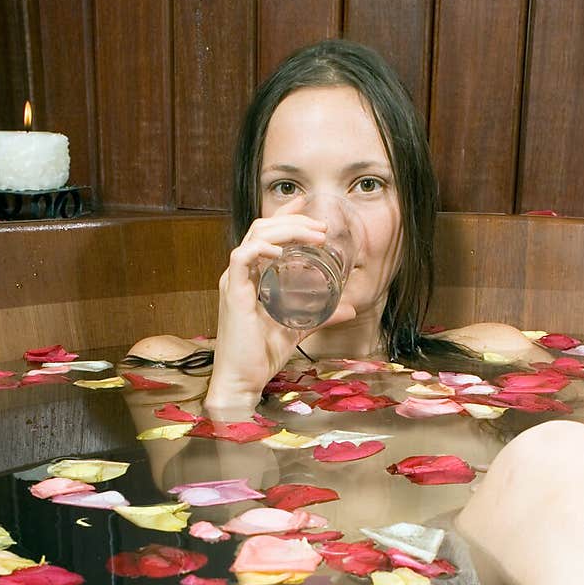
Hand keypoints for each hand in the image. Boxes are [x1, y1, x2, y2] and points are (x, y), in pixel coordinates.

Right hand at [205, 205, 356, 414]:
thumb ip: (322, 316)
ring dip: (286, 230)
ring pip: (255, 235)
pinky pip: (242, 257)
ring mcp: (234, 281)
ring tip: (313, 236)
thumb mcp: (298, 329)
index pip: (265, 234)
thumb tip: (350, 308)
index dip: (285, 215)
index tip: (305, 204)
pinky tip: (283, 253)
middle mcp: (240, 274)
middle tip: (321, 226)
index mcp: (251, 276)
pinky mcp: (233, 293)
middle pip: (262, 227)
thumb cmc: (261, 356)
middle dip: (294, 220)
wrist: (242, 380)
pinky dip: (263, 248)